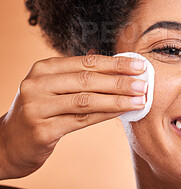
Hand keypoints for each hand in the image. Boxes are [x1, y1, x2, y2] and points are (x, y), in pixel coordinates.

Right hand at [0, 54, 147, 179]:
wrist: (8, 142)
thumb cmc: (40, 109)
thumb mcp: (53, 86)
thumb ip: (79, 75)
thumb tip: (116, 65)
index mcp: (44, 68)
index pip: (86, 62)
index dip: (116, 64)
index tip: (139, 66)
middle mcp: (38, 84)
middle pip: (88, 80)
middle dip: (120, 81)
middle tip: (144, 84)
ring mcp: (37, 108)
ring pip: (87, 101)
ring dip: (118, 100)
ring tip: (139, 99)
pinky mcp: (42, 130)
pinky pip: (82, 120)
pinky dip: (106, 114)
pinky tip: (122, 112)